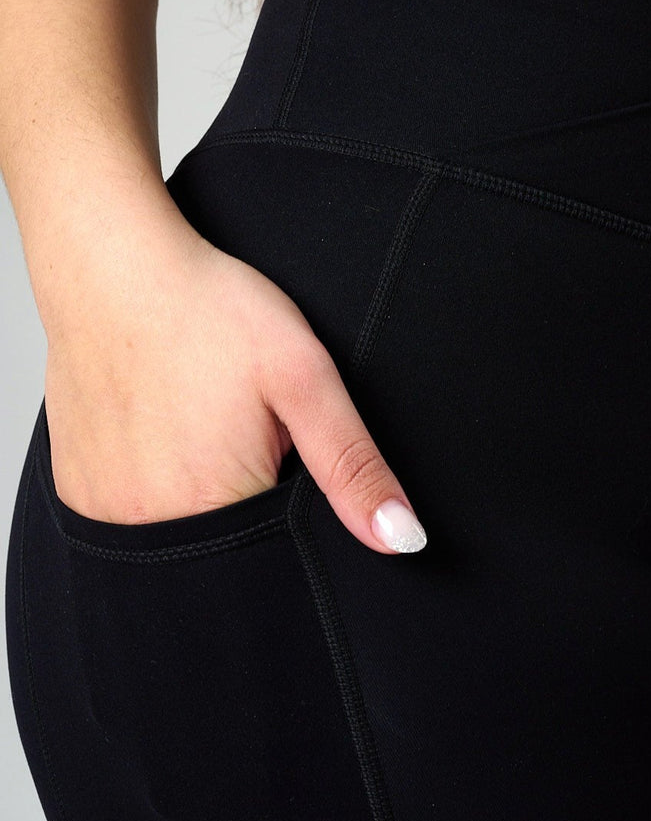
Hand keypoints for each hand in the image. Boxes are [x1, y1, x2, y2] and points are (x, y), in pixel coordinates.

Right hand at [41, 225, 425, 554]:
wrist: (109, 263)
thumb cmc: (207, 311)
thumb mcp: (304, 380)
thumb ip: (353, 466)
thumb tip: (402, 539)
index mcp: (214, 508)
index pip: (279, 556)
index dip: (293, 506)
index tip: (281, 451)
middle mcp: (148, 525)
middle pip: (229, 545)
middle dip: (251, 497)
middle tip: (238, 425)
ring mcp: (105, 510)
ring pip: (182, 530)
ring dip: (203, 491)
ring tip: (200, 420)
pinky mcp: (77, 489)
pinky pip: (134, 509)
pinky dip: (156, 481)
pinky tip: (164, 427)